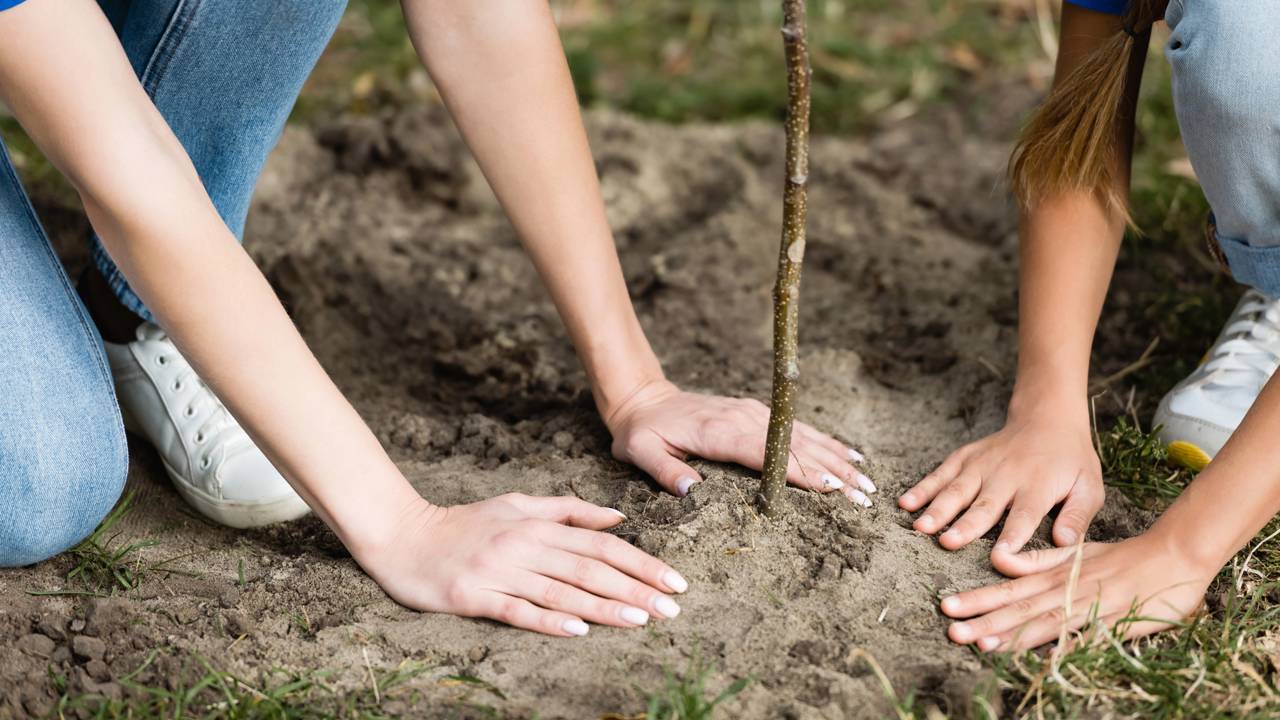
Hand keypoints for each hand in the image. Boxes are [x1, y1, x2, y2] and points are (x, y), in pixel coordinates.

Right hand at [355, 493, 687, 636]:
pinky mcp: (473, 597)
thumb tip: (618, 517)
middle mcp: (523, 546)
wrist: (402, 536)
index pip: (601, 545)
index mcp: (537, 525)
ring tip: (641, 620)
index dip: (641, 562)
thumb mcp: (517, 504)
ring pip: (561, 591)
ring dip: (604, 606)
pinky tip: (577, 631)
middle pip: (590, 569)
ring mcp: (499, 572)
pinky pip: (517, 610)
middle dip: (636, 588)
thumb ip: (568, 510)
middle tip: (672, 607)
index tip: (674, 579)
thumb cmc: (465, 523)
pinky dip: (548, 620)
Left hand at [604, 379, 873, 504]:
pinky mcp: (758, 413)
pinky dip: (826, 443)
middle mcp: (744, 418)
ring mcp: (754, 413)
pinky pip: (798, 429)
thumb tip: (689, 490)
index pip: (766, 453)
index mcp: (718, 431)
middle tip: (864, 496)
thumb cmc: (641, 432)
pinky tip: (849, 457)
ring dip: (837, 459)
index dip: (799, 470)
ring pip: (804, 437)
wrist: (644, 399)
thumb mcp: (640, 451)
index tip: (829, 487)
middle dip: (832, 471)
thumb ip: (663, 470)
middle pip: (796, 446)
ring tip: (867, 482)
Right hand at [899, 410, 1102, 551]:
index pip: (1025, 517)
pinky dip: (923, 487)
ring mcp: (982, 465)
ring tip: (921, 527)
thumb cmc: (1070, 461)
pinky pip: (941, 473)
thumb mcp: (1090, 487)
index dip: (1012, 538)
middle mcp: (1007, 475)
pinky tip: (905, 503)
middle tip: (947, 543)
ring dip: (938, 508)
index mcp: (1038, 486)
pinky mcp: (966, 457)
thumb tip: (1067, 544)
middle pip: (984, 505)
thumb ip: (1078, 516)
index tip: (999, 558)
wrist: (1048, 418)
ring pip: (957, 489)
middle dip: (965, 525)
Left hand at [940, 534, 1213, 650]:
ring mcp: (1089, 607)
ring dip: (1011, 634)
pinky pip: (1082, 637)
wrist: (1173, 556)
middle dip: (983, 620)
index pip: (1009, 589)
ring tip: (980, 643)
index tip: (948, 606)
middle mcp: (1066, 590)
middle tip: (951, 630)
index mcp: (1055, 574)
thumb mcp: (1074, 553)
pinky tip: (1038, 657)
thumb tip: (999, 561)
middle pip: (1018, 608)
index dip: (979, 598)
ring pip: (1043, 623)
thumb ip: (1037, 559)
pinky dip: (1060, 645)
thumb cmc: (1120, 557)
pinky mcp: (1113, 622)